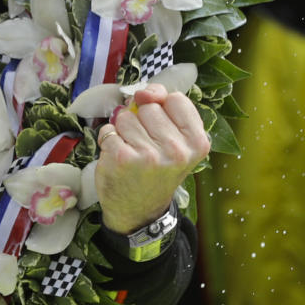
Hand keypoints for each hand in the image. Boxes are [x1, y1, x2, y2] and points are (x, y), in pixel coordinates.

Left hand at [93, 84, 210, 233]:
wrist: (140, 212)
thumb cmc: (157, 169)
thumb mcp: (176, 141)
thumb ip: (165, 108)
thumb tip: (143, 93)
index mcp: (197, 142)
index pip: (176, 98)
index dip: (163, 108)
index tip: (162, 128)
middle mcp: (176, 150)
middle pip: (149, 106)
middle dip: (142, 120)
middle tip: (147, 146)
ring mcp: (149, 155)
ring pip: (126, 116)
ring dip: (123, 130)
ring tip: (133, 152)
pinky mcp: (122, 159)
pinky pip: (108, 130)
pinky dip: (109, 140)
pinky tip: (119, 158)